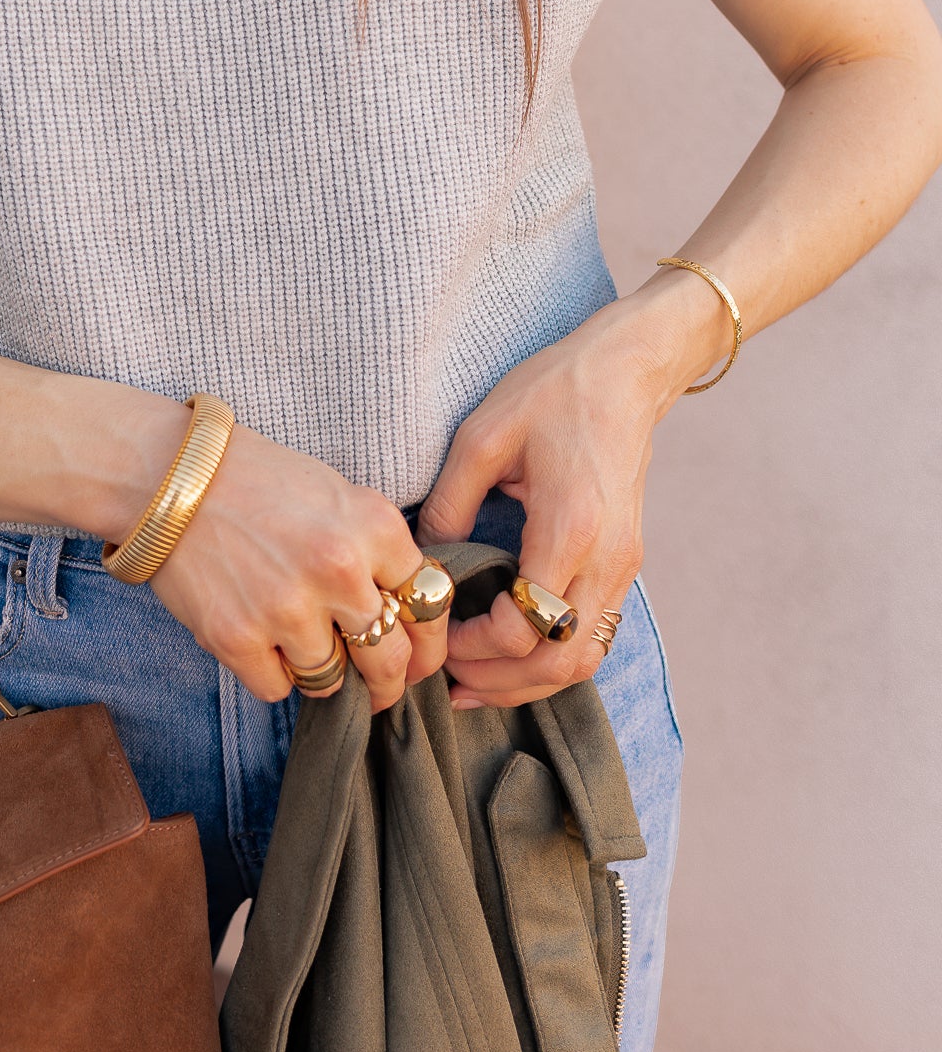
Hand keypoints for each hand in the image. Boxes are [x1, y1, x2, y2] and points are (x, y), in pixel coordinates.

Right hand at [147, 425, 449, 712]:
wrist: (169, 476)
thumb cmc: (257, 480)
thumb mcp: (337, 495)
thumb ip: (377, 551)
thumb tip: (407, 614)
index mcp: (373, 527)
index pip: (428, 606)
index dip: (428, 642)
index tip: (418, 657)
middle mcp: (338, 570)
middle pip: (390, 658)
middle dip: (390, 683)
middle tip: (381, 689)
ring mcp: (287, 608)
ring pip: (332, 681)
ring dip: (323, 673)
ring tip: (302, 647)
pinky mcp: (236, 638)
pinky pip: (277, 688)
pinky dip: (272, 673)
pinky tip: (259, 640)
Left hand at [415, 277, 726, 708]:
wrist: (629, 370)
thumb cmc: (554, 391)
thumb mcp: (483, 435)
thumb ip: (449, 502)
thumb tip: (423, 559)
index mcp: (570, 528)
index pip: (526, 626)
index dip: (475, 646)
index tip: (436, 636)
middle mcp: (607, 558)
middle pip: (562, 660)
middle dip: (501, 681)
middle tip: (449, 682)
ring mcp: (624, 565)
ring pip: (585, 658)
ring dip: (530, 680)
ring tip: (475, 681)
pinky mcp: (626, 562)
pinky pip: (595, 634)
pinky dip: (555, 656)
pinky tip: (513, 655)